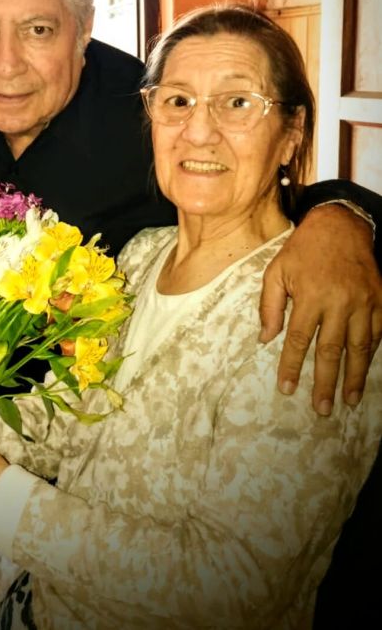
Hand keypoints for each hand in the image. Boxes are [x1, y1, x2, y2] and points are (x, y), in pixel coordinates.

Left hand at [259, 204, 381, 413]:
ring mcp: (363, 301)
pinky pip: (378, 332)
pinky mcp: (379, 299)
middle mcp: (338, 301)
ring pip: (360, 346)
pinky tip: (365, 371)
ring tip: (348, 400)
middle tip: (322, 409)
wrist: (340, 226)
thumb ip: (269, 305)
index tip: (286, 389)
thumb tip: (265, 339)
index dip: (292, 366)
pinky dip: (372, 354)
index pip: (298, 339)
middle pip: (331, 350)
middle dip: (326, 382)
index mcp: (309, 295)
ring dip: (355, 376)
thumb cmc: (301, 250)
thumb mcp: (275, 271)